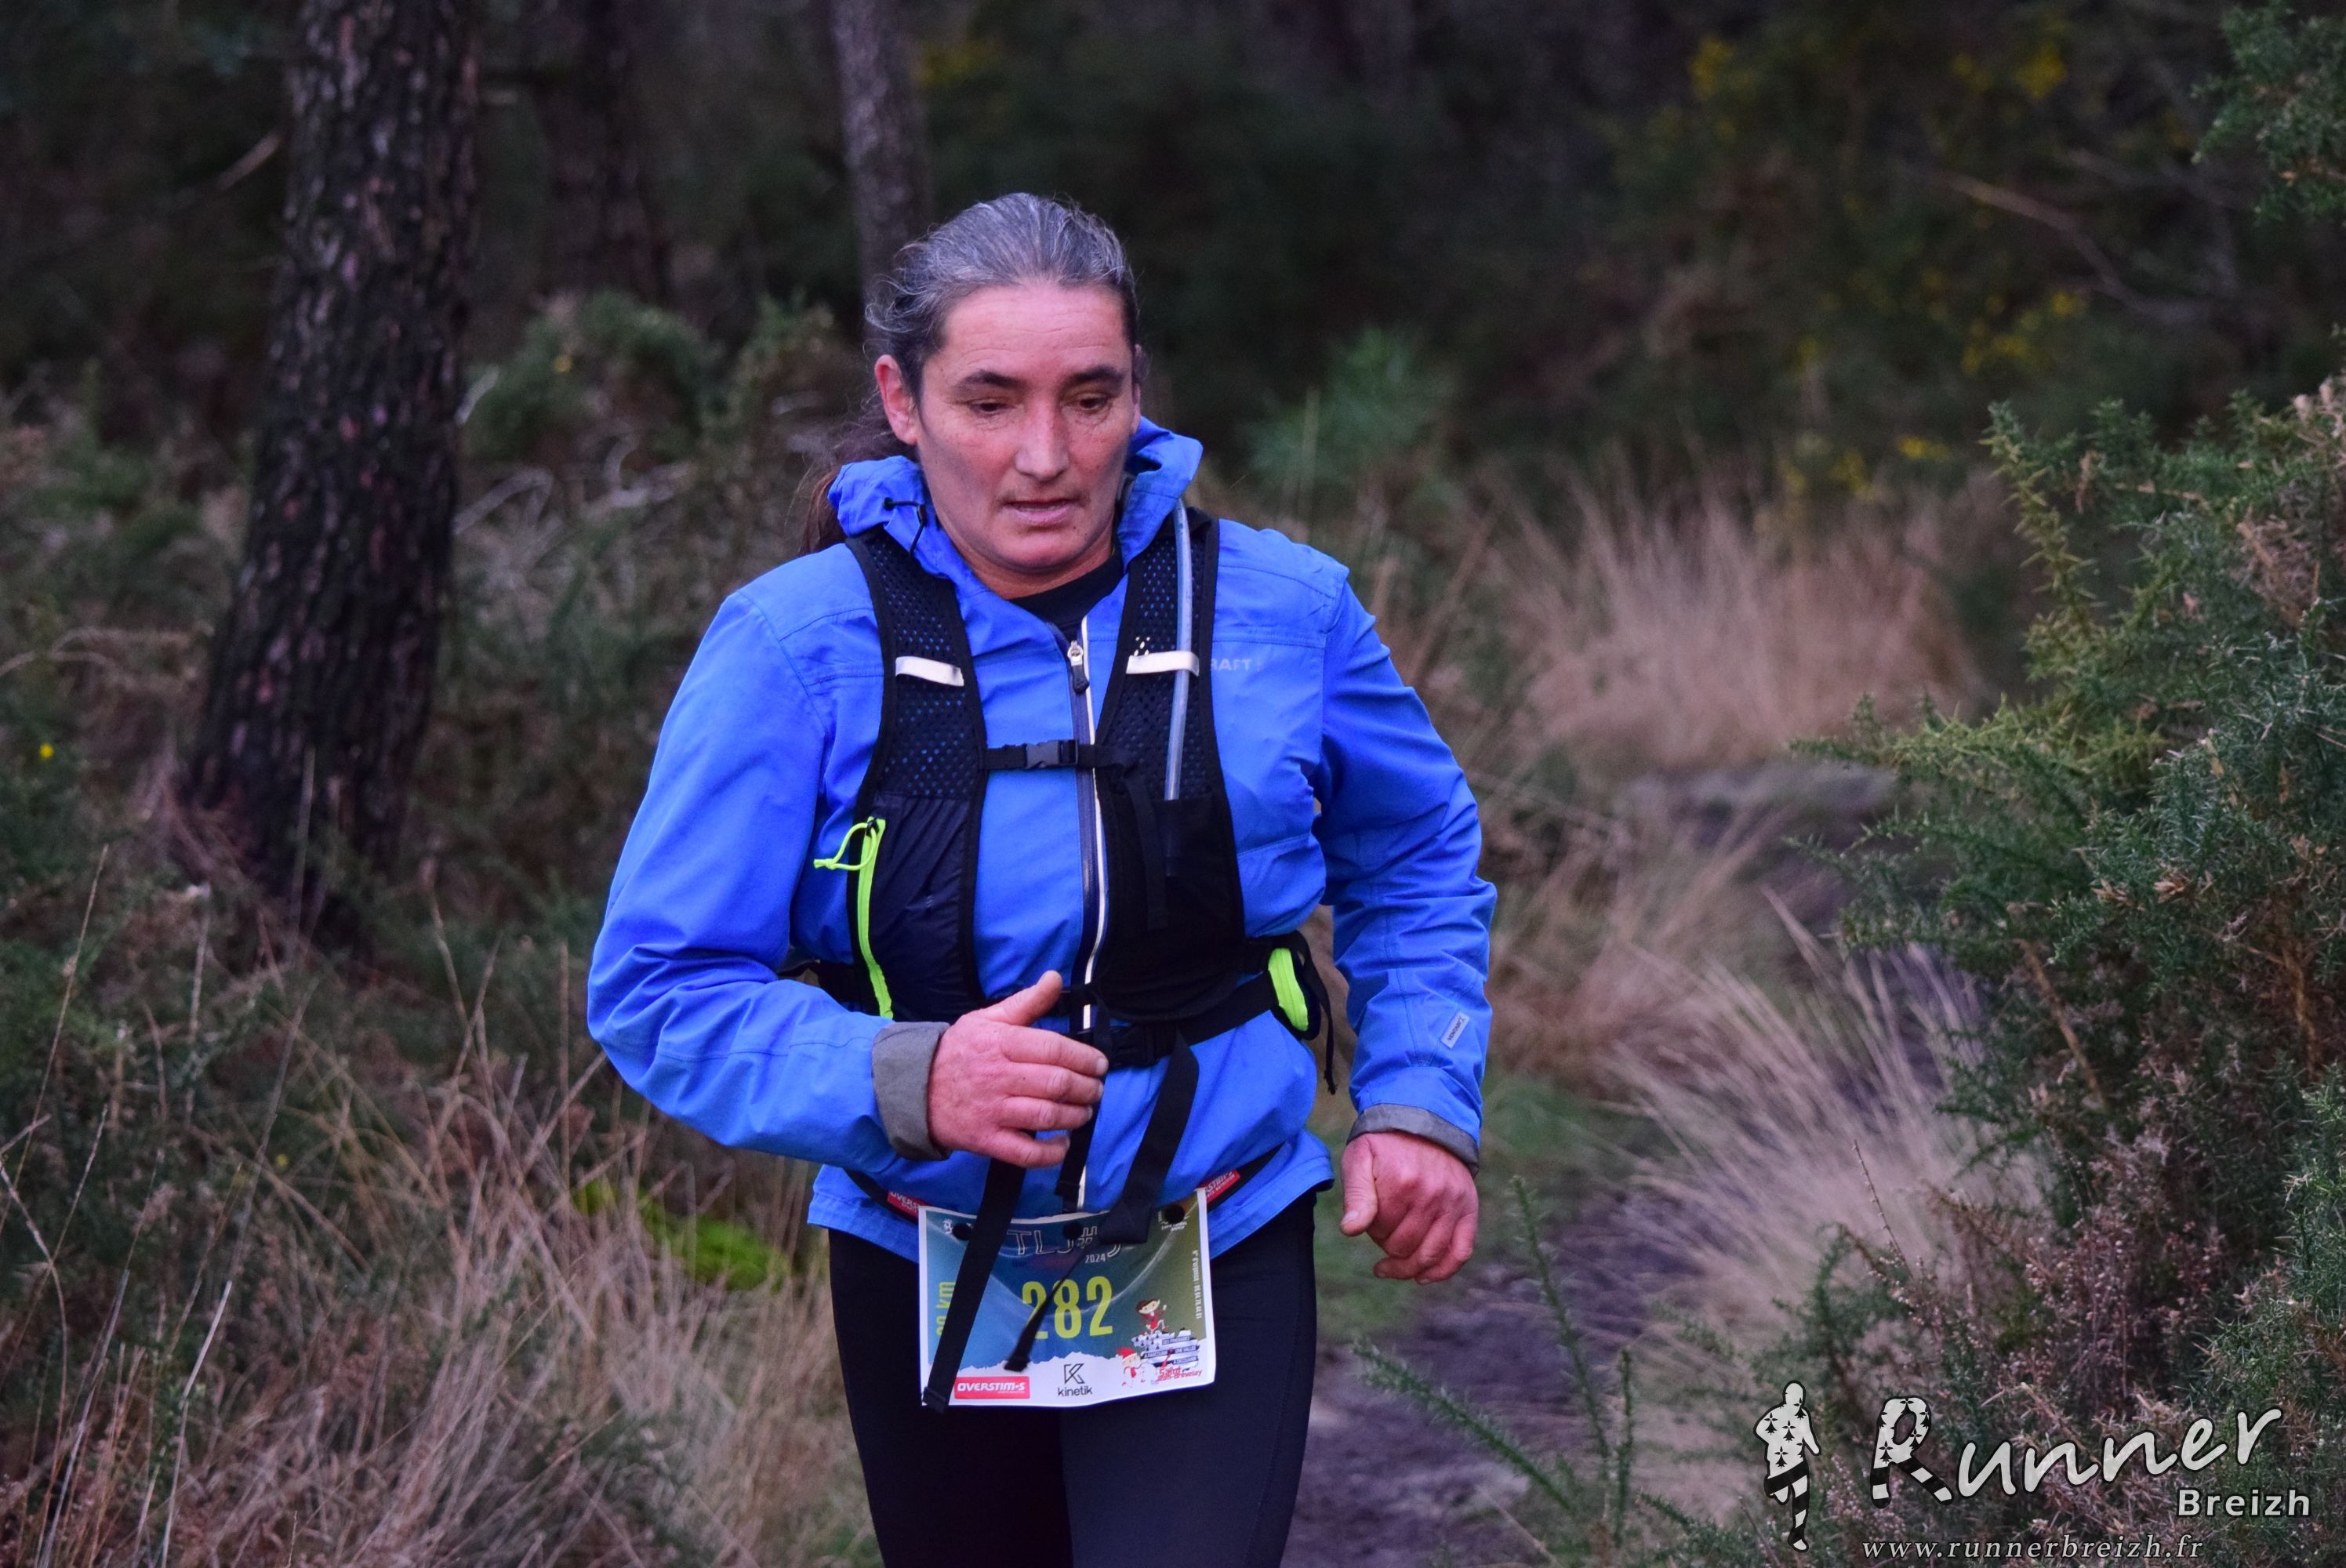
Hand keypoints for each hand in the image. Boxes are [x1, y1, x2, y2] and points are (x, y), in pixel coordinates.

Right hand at [928, 970, 1109, 1167]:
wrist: (914, 1089)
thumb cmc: (958, 1051)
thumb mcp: (987, 1018)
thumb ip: (1026, 1002)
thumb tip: (1054, 978)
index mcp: (1000, 1043)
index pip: (1053, 1049)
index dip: (1084, 1057)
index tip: (1100, 1064)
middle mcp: (998, 1076)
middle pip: (1056, 1083)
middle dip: (1086, 1087)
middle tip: (1096, 1089)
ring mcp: (992, 1110)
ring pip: (1046, 1115)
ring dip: (1075, 1115)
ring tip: (1084, 1111)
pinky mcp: (986, 1139)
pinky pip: (1026, 1152)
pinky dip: (1051, 1152)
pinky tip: (1063, 1143)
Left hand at [1338, 1129, 1477, 1281]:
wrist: (1424, 1119)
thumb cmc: (1385, 1143)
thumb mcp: (1360, 1158)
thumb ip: (1356, 1195)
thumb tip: (1350, 1230)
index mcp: (1402, 1182)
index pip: (1380, 1231)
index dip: (1369, 1229)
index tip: (1368, 1216)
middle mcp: (1432, 1195)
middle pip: (1404, 1246)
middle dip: (1387, 1245)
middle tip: (1381, 1230)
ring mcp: (1453, 1203)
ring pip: (1430, 1255)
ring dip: (1408, 1265)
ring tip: (1392, 1264)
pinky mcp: (1469, 1208)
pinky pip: (1461, 1251)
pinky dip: (1442, 1270)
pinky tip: (1423, 1277)